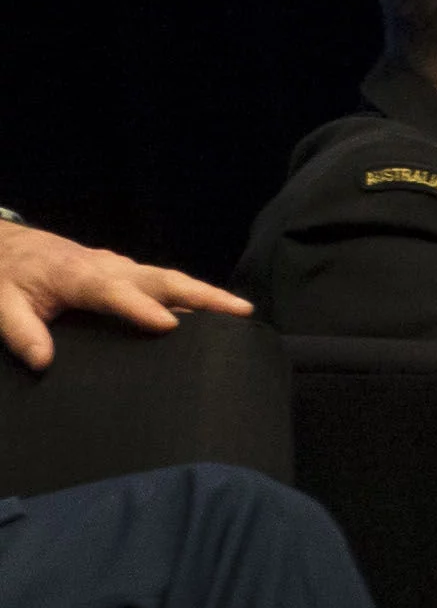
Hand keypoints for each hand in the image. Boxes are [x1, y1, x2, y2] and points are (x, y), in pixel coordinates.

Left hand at [0, 217, 250, 370]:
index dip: (140, 307)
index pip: (113, 292)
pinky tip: (210, 312)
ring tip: (242, 314)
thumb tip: (42, 362)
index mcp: (76, 276)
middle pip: (161, 279)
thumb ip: (20, 331)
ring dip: (206, 294)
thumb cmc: (6, 275)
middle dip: (202, 295)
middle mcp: (107, 268)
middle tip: (240, 312)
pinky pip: (162, 282)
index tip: (168, 325)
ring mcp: (119, 267)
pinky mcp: (124, 272)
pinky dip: (190, 294)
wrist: (7, 245)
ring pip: (168, 278)